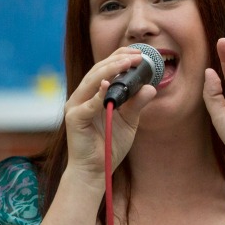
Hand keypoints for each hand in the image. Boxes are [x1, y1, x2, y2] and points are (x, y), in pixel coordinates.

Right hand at [64, 47, 156, 185]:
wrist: (95, 171)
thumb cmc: (108, 146)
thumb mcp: (129, 122)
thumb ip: (136, 104)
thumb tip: (151, 88)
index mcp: (92, 94)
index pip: (104, 69)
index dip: (119, 58)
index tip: (138, 53)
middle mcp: (81, 97)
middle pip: (97, 71)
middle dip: (117, 60)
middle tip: (136, 55)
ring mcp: (75, 107)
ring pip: (91, 82)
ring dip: (109, 70)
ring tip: (127, 63)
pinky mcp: (74, 119)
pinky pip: (87, 105)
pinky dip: (97, 95)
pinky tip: (108, 86)